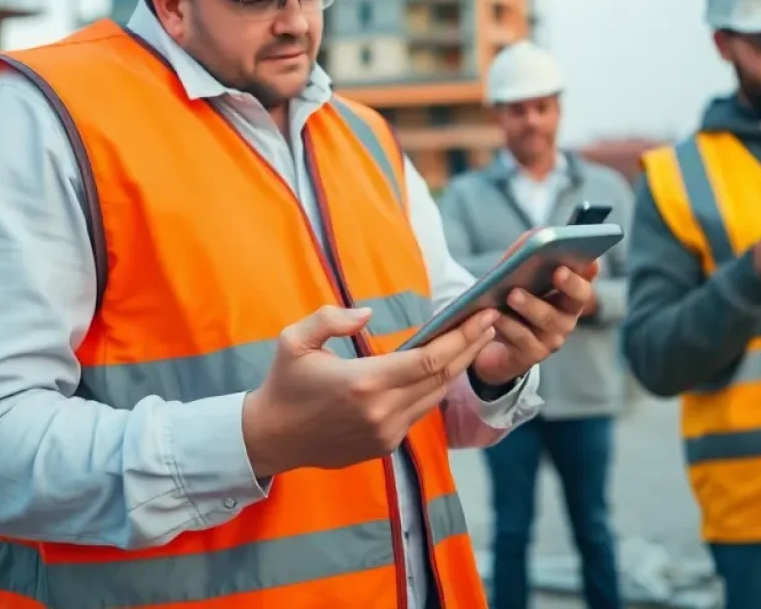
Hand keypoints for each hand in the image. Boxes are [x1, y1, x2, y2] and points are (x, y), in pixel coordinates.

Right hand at [242, 304, 498, 475]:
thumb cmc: (284, 383)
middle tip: (490, 322)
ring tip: (475, 340)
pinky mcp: (384, 446)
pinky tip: (445, 368)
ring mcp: (385, 433)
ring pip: (435, 397)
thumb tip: (368, 314)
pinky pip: (419, 412)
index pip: (429, 360)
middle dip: (471, 348)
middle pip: (443, 378)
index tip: (482, 317)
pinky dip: (435, 389)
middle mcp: (382, 412)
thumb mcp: (295, 340)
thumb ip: (331, 318)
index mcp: (364, 382)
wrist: (270, 438)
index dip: (462, 338)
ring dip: (458, 368)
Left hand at [470, 263, 597, 387]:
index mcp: (568, 291)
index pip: (587, 276)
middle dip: (570, 283)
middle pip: (578, 298)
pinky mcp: (534, 353)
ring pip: (549, 319)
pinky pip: (524, 339)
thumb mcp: (516, 272)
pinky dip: (509, 325)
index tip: (589, 258)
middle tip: (557, 270)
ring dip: (531, 305)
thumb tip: (537, 233)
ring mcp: (554, 335)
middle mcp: (568, 313)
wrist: (492, 339)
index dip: (589, 268)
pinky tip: (496, 315)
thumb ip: (526, 251)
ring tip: (513, 294)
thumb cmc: (510, 297)